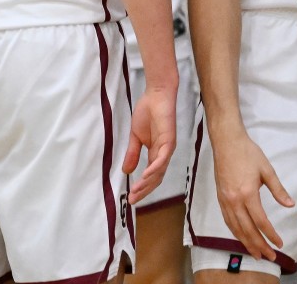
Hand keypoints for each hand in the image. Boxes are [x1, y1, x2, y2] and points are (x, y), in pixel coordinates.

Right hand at [122, 85, 175, 204]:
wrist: (156, 95)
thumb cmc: (147, 113)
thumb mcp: (135, 137)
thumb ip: (132, 154)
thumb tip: (126, 171)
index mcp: (156, 152)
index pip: (151, 176)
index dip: (142, 187)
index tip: (130, 197)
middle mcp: (164, 153)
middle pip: (157, 178)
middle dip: (144, 190)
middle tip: (132, 199)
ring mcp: (168, 147)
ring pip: (160, 171)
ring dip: (147, 182)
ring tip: (136, 191)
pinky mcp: (169, 140)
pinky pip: (162, 158)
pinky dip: (154, 168)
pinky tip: (144, 176)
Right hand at [211, 128, 294, 260]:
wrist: (227, 143)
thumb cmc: (248, 153)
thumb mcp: (267, 170)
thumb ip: (278, 190)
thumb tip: (290, 205)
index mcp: (248, 194)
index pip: (261, 221)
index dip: (270, 235)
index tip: (279, 244)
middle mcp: (234, 201)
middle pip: (247, 230)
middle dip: (259, 245)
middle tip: (269, 257)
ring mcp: (225, 201)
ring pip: (235, 228)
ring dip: (246, 243)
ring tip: (256, 253)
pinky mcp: (220, 199)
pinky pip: (228, 221)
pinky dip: (235, 232)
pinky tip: (241, 237)